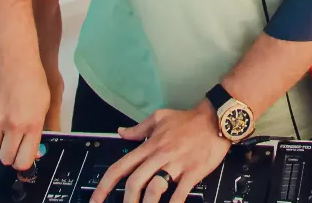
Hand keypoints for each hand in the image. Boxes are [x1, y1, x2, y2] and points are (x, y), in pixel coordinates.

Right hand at [0, 46, 50, 170]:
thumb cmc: (33, 79)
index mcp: (32, 125)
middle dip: (10, 156)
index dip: (23, 163)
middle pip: (6, 158)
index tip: (23, 158)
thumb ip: (40, 129)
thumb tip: (34, 149)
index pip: (23, 161)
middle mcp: (13, 126)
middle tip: (12, 147)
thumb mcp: (46, 104)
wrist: (14, 59)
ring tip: (3, 135)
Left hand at [91, 102, 228, 202]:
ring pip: (154, 189)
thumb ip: (139, 128)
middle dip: (126, 201)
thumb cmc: (188, 119)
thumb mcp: (159, 117)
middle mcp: (159, 155)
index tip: (96, 199)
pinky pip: (180, 193)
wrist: (215, 118)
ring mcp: (176, 165)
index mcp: (149, 145)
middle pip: (134, 182)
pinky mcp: (192, 172)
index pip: (120, 166)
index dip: (104, 185)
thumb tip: (121, 132)